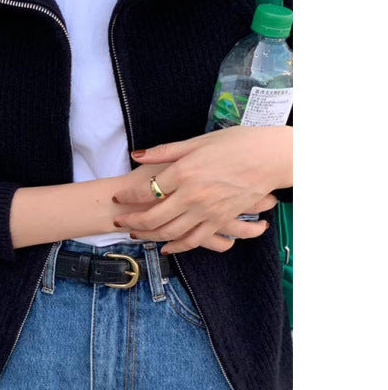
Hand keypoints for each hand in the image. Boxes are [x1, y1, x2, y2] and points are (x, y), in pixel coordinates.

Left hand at [111, 126, 290, 253]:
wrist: (272, 156)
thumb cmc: (237, 143)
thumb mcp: (198, 141)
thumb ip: (165, 151)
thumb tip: (137, 155)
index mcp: (183, 172)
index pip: (144, 190)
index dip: (127, 195)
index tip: (118, 197)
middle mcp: (191, 195)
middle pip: (152, 216)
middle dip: (132, 221)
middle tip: (120, 221)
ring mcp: (206, 211)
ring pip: (169, 232)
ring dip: (149, 235)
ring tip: (136, 234)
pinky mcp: (220, 220)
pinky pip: (195, 240)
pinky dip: (178, 247)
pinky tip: (167, 248)